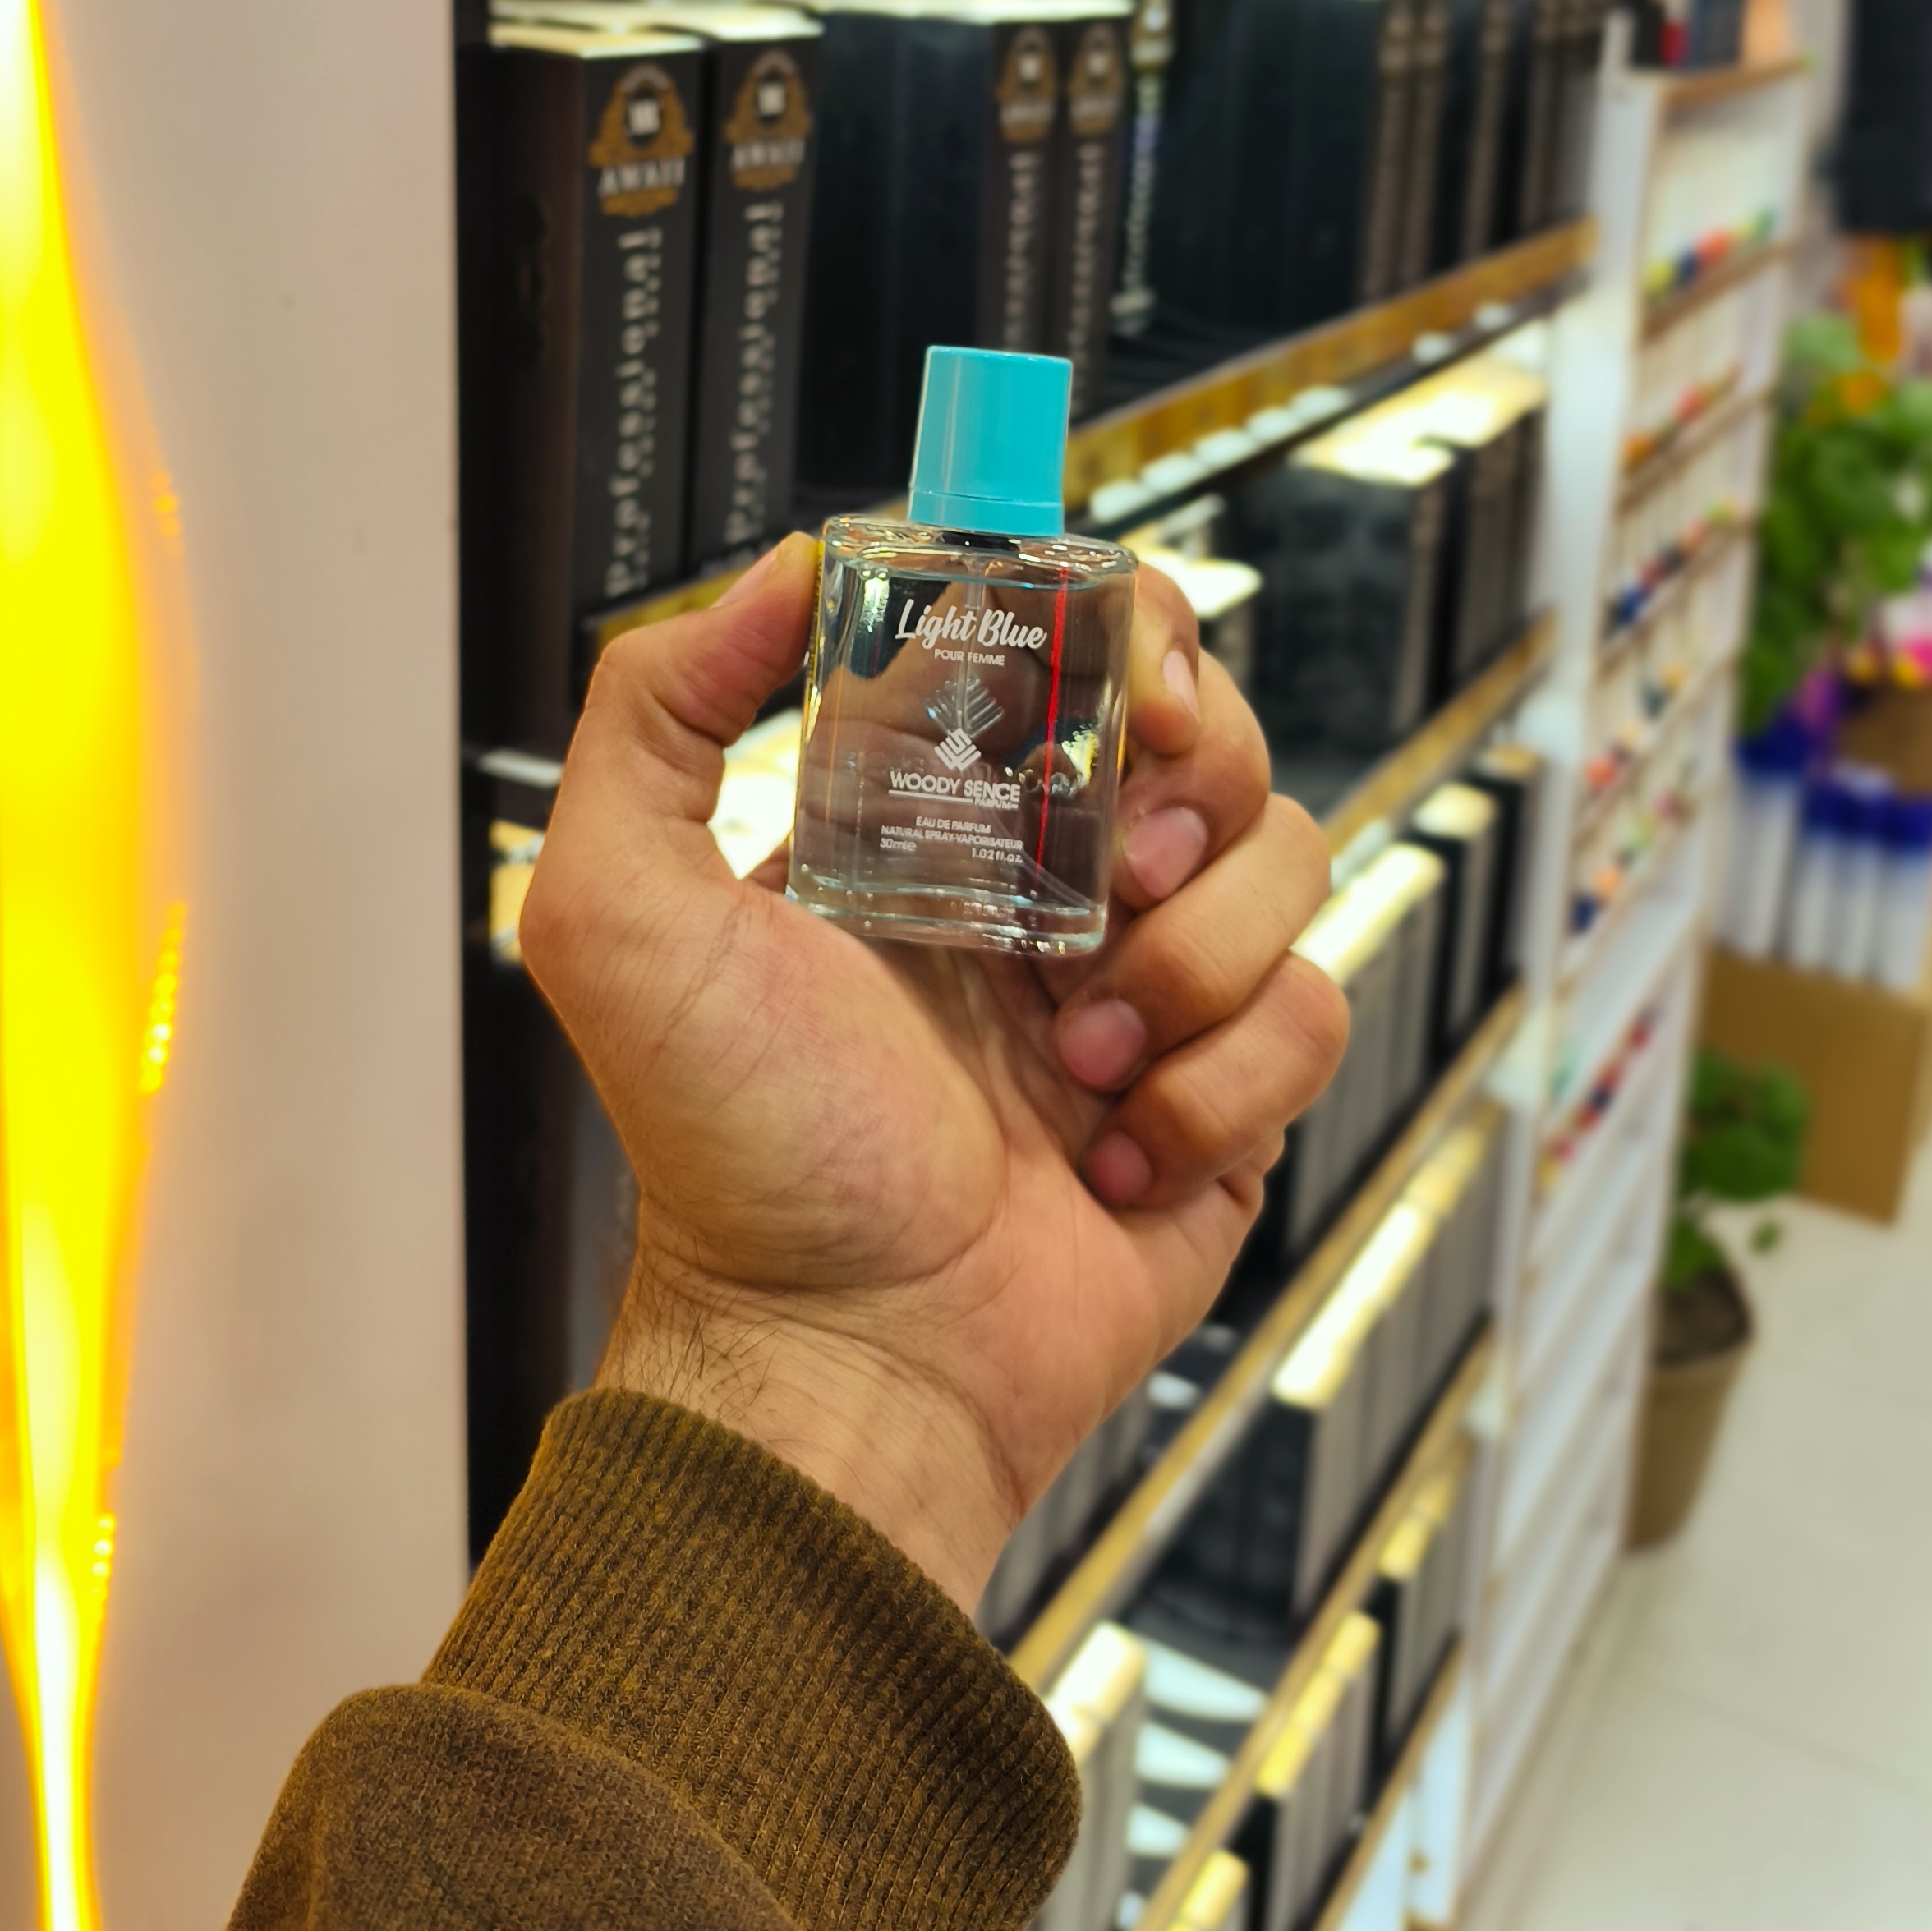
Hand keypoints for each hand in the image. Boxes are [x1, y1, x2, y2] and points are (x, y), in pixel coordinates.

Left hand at [521, 536, 1344, 1613]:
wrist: (843, 1362)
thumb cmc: (734, 1155)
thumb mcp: (619, 911)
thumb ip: (652, 712)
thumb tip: (785, 568)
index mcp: (938, 812)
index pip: (1073, 640)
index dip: (1126, 628)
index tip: (1126, 686)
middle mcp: (1053, 881)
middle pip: (1211, 728)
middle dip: (1190, 783)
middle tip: (1109, 881)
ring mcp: (1149, 985)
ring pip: (1285, 858)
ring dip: (1198, 954)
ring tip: (1083, 1053)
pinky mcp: (1226, 1097)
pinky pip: (1312, 1013)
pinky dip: (1227, 1082)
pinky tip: (1117, 1148)